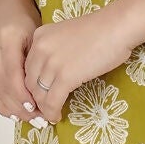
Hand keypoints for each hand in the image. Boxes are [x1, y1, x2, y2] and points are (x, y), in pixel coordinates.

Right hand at [0, 0, 41, 120]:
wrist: (4, 5)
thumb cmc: (26, 18)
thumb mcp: (37, 34)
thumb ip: (36, 61)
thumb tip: (44, 92)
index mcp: (6, 39)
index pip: (13, 76)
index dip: (25, 96)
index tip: (40, 109)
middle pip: (3, 87)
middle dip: (21, 107)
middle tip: (39, 120)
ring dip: (12, 109)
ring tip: (30, 120)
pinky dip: (2, 103)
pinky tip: (15, 113)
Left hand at [22, 7, 136, 122]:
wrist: (118, 26)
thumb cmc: (101, 29)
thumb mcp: (67, 35)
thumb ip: (55, 50)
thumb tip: (54, 74)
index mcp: (39, 36)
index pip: (27, 67)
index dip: (32, 85)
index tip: (40, 95)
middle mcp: (40, 48)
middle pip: (29, 82)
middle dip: (35, 99)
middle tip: (44, 109)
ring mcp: (52, 63)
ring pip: (39, 94)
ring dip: (44, 109)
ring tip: (51, 115)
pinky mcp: (66, 77)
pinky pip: (52, 101)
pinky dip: (52, 112)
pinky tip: (57, 117)